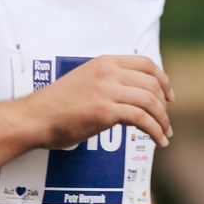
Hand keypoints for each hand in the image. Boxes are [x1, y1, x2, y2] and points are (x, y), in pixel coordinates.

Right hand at [28, 55, 173, 150]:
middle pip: (152, 84)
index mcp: (104, 62)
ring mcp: (107, 91)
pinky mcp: (105, 111)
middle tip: (165, 121)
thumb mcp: (84, 81)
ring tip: (164, 134)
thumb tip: (130, 95)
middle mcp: (108, 72)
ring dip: (162, 121)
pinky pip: (142, 120)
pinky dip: (155, 132)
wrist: (34, 117)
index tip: (168, 97)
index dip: (163, 80)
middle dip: (164, 105)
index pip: (145, 64)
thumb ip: (107, 82)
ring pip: (150, 102)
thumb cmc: (56, 105)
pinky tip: (159, 141)